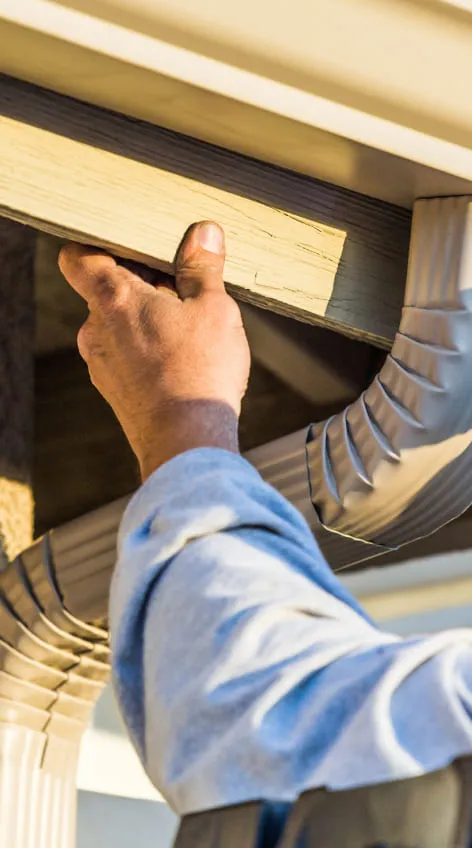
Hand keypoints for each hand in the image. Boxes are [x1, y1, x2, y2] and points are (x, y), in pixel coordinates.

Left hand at [59, 222, 250, 479]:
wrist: (187, 442)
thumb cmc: (199, 372)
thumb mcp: (214, 308)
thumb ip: (203, 267)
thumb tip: (204, 233)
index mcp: (113, 298)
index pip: (78, 256)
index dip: (98, 246)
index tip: (131, 247)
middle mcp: (95, 329)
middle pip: (107, 290)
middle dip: (142, 285)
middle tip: (183, 290)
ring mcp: (100, 362)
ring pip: (118, 325)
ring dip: (147, 319)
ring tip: (189, 329)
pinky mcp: (113, 389)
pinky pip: (124, 355)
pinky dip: (146, 349)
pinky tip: (181, 361)